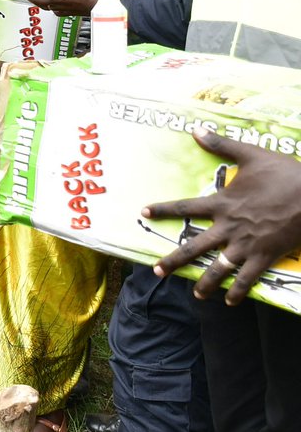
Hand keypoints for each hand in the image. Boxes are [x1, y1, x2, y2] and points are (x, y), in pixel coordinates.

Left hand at [143, 130, 300, 304]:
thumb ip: (222, 145)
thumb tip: (196, 130)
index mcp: (223, 203)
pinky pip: (247, 279)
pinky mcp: (265, 256)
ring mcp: (246, 245)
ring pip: (218, 269)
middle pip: (193, 246)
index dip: (163, 209)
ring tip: (195, 294)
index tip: (144, 213)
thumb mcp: (252, 155)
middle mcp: (229, 227)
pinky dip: (237, 291)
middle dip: (173, 260)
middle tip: (156, 271)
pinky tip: (230, 301)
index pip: (185, 207)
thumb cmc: (286, 174)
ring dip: (205, 283)